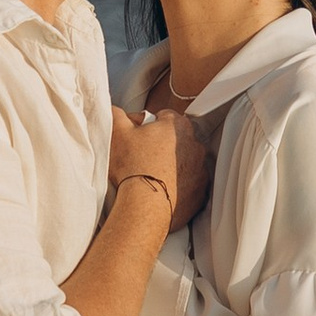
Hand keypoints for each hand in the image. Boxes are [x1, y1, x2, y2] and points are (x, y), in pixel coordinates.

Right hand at [112, 102, 209, 227]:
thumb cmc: (132, 166)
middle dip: (161, 146)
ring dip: (171, 166)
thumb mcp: (117, 132)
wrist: (145, 205)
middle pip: (175, 139)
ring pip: (184, 162)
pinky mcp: (201, 192)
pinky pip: (190, 184)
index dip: (146, 126)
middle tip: (141, 158)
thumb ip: (117, 114)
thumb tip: (115, 109)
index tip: (136, 138)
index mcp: (177, 125)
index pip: (162, 117)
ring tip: (151, 176)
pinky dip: (179, 186)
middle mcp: (195, 144)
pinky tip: (162, 190)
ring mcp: (201, 169)